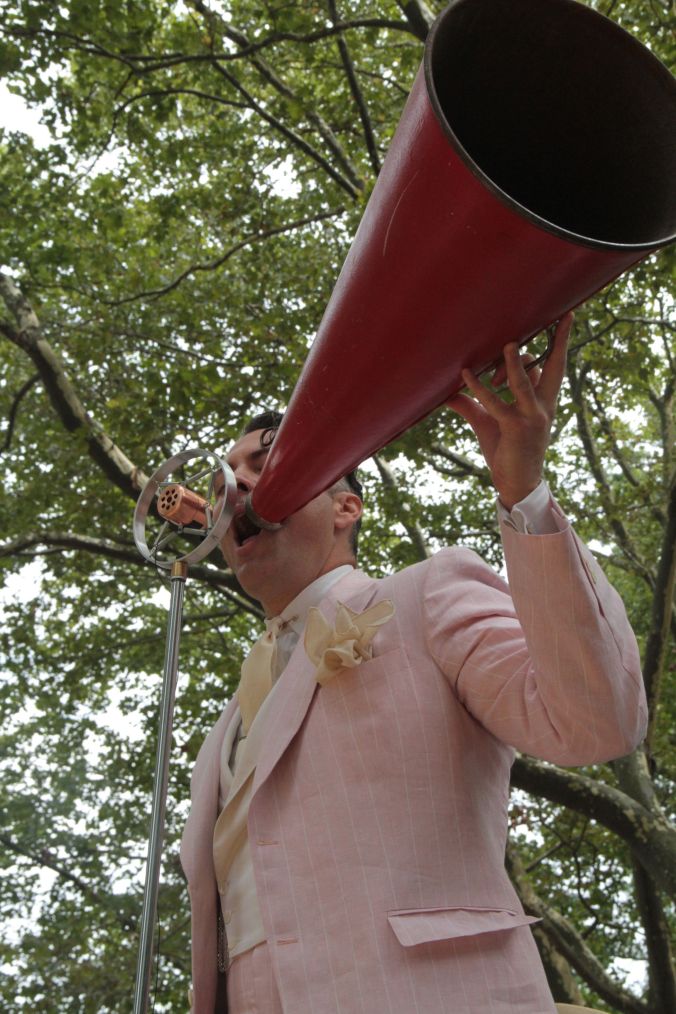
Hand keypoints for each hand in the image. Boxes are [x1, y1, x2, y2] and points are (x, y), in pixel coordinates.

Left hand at [447, 313, 572, 509]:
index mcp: (543, 401)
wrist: (516, 483)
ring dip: (515, 363)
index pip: (552, 365)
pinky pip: (496, 403)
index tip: (566, 317)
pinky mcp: (516, 428)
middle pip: (554, 367)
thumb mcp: (488, 423)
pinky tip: (466, 376)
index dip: (558, 342)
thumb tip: (448, 393)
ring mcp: (532, 417)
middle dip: (559, 342)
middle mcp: (543, 406)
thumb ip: (472, 405)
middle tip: (562, 316)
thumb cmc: (506, 451)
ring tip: (507, 345)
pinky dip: (479, 388)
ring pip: (524, 382)